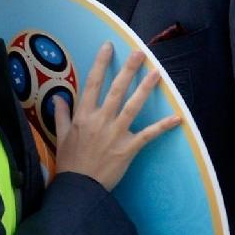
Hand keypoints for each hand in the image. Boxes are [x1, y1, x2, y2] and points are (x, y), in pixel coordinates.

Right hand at [51, 43, 178, 190]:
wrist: (79, 187)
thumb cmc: (70, 162)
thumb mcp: (61, 136)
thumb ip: (61, 115)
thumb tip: (58, 98)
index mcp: (84, 116)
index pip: (93, 84)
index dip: (101, 63)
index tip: (109, 46)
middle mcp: (100, 120)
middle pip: (116, 90)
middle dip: (128, 69)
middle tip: (139, 53)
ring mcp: (115, 133)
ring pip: (132, 106)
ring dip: (145, 88)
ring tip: (156, 73)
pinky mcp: (128, 148)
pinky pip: (148, 134)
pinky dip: (162, 126)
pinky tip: (177, 118)